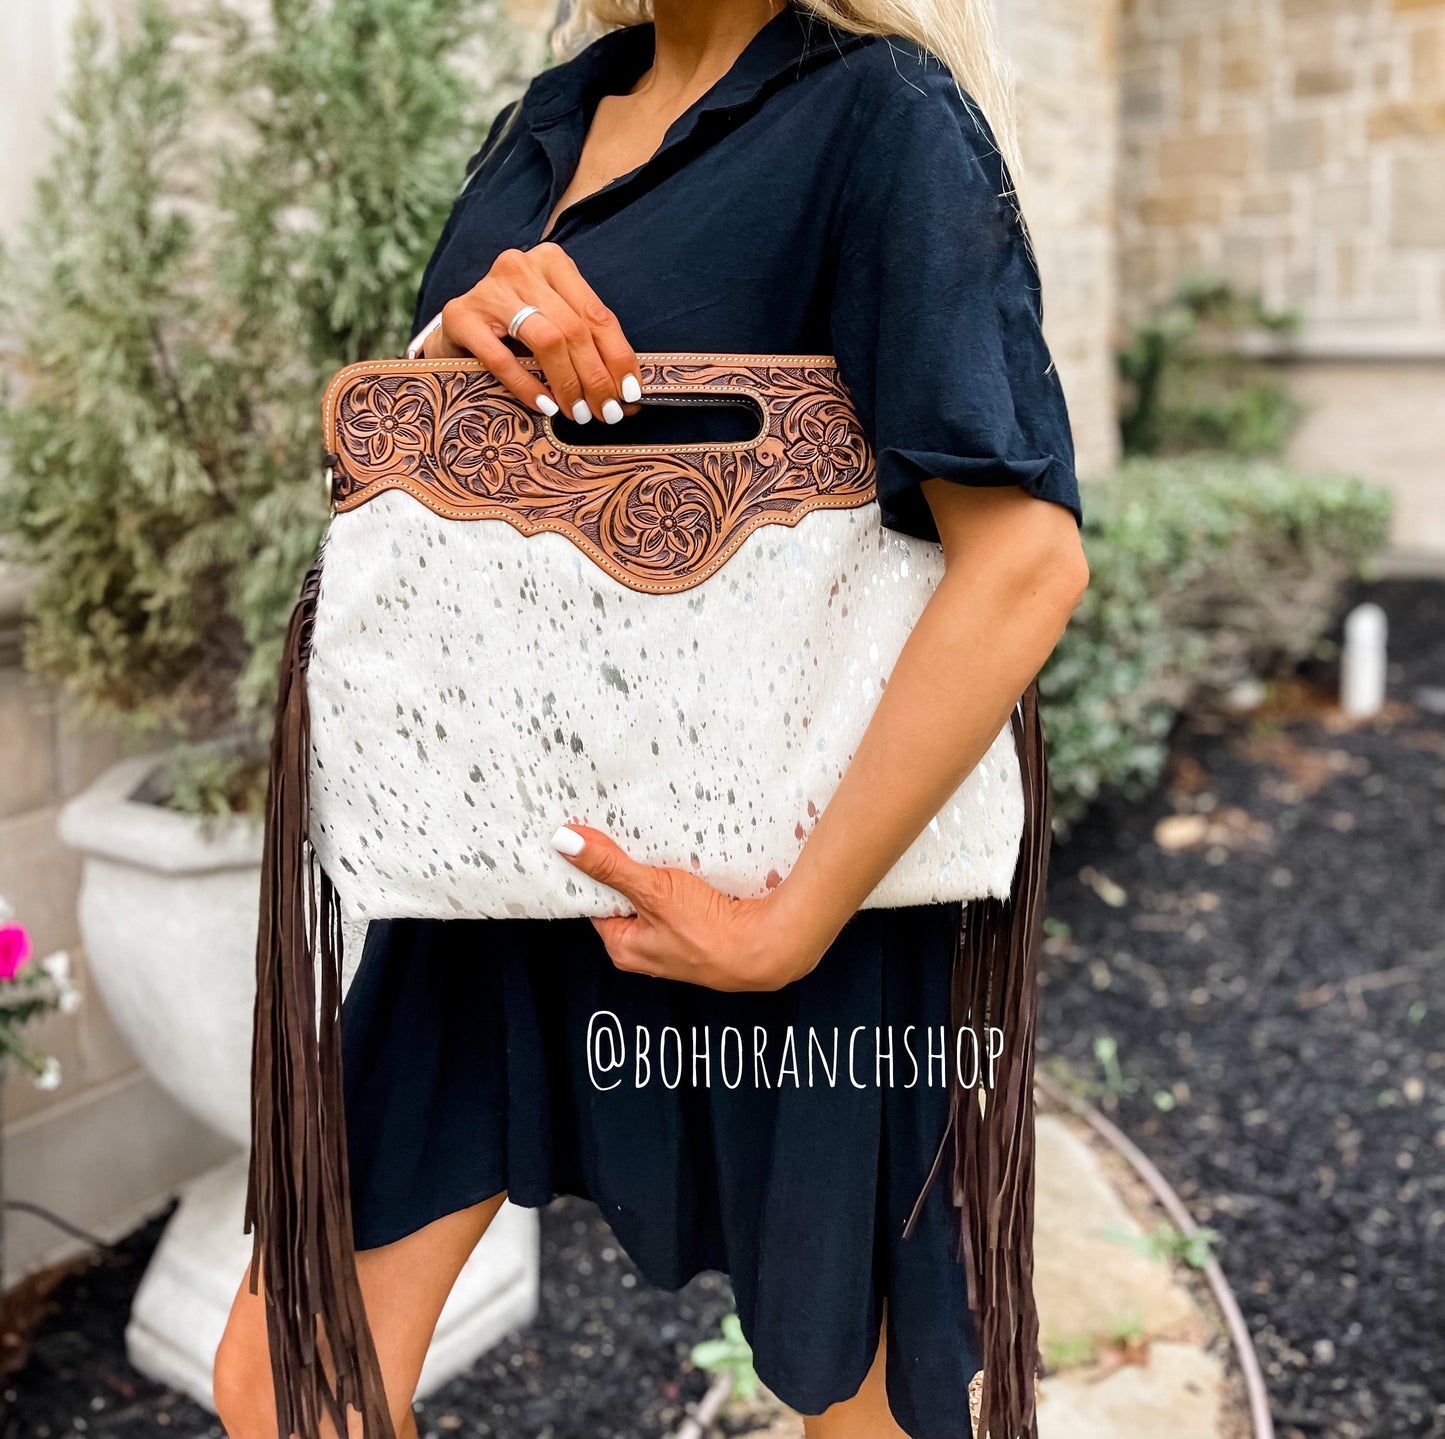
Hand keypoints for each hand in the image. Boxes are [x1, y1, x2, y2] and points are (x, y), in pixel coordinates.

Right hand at [425, 242, 642, 425]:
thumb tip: (627, 396)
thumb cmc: (515, 331)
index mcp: (553, 263)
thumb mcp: (555, 326)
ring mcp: (489, 289)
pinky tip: (545, 406)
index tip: (630, 393)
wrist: (457, 328)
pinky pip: (502, 358)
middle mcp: (522, 267)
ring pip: (546, 340)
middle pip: (574, 329)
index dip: (618, 357)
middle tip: (606, 413)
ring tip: (578, 413)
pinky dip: (528, 387)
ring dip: (568, 384)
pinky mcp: (461, 315)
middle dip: (596, 378)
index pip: (597, 314)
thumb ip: (588, 349)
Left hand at [550, 825, 826, 992]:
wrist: (767, 947)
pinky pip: (680, 896)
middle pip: (624, 895)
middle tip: (620, 830)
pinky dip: (680, 876)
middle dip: (624, 865)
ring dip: (655, 869)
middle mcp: (645, 948)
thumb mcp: (652, 892)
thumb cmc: (708, 933)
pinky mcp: (700, 927)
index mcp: (623, 946)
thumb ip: (610, 866)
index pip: (594, 899)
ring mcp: (674, 939)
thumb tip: (565, 842)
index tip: (586, 837)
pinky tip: (685, 858)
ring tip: (653, 839)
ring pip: (654, 894)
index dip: (590, 868)